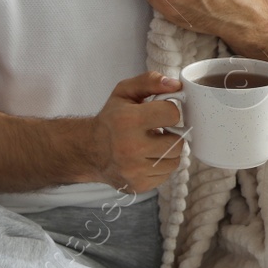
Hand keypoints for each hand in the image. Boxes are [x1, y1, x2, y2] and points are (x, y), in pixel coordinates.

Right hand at [88, 71, 187, 192]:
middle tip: (157, 131)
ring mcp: (134, 170)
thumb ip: (150, 81)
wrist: (89, 151)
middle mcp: (130, 148)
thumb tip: (176, 86)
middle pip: (177, 143)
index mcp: (128, 120)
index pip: (172, 114)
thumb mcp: (125, 92)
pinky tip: (147, 158)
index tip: (160, 113)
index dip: (169, 111)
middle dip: (171, 135)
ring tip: (152, 145)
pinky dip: (161, 166)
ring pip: (175, 161)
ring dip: (168, 152)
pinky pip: (166, 175)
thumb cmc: (111, 119)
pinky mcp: (138, 185)